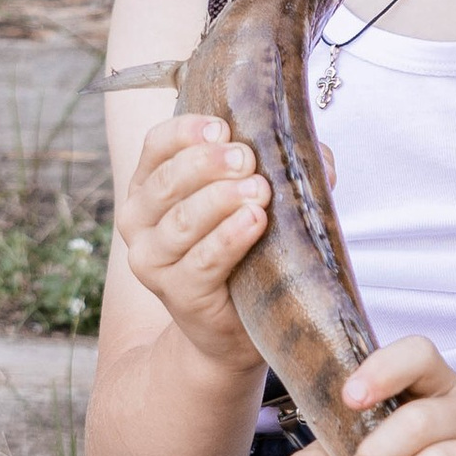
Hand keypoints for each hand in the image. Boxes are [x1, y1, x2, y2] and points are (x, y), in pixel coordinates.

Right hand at [117, 111, 271, 375]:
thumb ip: (274, 169)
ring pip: (182, 221)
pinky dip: (229, 238)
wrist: (227, 327)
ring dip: (222, 199)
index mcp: (148, 186)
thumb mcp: (246, 201)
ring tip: (260, 190)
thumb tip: (317, 155)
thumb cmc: (241, 251)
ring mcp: (151, 260)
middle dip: (209, 164)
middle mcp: (138, 221)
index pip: (157, 145)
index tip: (224, 128)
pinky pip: (202, 261)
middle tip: (248, 159)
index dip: (187, 132)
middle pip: (167, 181)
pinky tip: (254, 221)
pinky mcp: (176, 293)